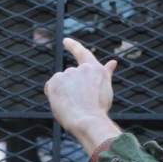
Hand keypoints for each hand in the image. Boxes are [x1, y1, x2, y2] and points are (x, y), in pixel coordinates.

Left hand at [44, 38, 122, 153]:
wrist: (88, 120)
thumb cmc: (98, 109)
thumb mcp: (105, 89)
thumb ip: (105, 74)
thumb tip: (113, 62)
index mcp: (96, 69)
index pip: (82, 53)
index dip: (73, 46)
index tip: (65, 41)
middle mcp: (81, 68)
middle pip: (70, 77)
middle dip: (71, 89)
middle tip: (80, 103)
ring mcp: (67, 74)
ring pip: (60, 83)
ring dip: (63, 92)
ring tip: (74, 104)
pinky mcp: (55, 81)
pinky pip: (50, 88)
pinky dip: (53, 95)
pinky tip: (63, 103)